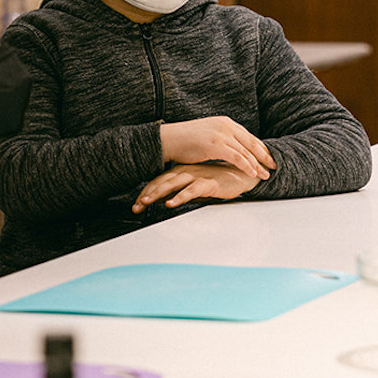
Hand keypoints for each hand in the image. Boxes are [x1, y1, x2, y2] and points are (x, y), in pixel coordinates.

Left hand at [133, 163, 259, 210]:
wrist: (242, 173)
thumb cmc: (218, 180)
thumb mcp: (196, 186)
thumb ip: (181, 191)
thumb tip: (164, 201)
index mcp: (182, 171)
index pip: (159, 180)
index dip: (146, 192)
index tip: (136, 206)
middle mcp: (186, 172)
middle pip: (162, 182)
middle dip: (147, 194)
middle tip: (136, 206)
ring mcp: (197, 176)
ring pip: (173, 183)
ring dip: (158, 193)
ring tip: (146, 202)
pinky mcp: (209, 183)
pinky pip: (192, 190)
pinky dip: (180, 196)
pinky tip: (171, 203)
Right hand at [158, 117, 275, 180]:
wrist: (169, 139)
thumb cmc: (186, 140)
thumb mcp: (208, 134)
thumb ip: (222, 139)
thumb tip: (233, 149)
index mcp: (225, 122)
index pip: (248, 136)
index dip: (260, 148)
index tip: (269, 157)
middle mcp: (226, 125)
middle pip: (252, 142)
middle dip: (265, 155)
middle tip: (274, 166)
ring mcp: (221, 134)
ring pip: (246, 151)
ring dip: (258, 164)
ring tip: (266, 174)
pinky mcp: (216, 145)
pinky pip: (237, 157)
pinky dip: (247, 166)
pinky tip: (253, 174)